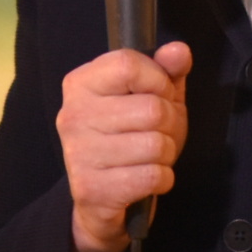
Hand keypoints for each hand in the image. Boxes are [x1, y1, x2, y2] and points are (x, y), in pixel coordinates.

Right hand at [59, 42, 190, 251]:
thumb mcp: (152, 97)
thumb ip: (167, 71)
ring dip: (166, 154)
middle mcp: (73, 115)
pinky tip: (148, 178)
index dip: (158, 80)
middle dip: (169, 123)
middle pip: (151, 108)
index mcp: (81, 83)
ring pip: (155, 144)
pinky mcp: (91, 188)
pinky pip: (152, 176)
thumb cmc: (129, 138)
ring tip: (150, 156)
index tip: (159, 94)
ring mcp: (78, 153)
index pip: (128, 65)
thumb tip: (179, 51)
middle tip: (156, 133)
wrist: (102, 199)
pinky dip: (162, 179)